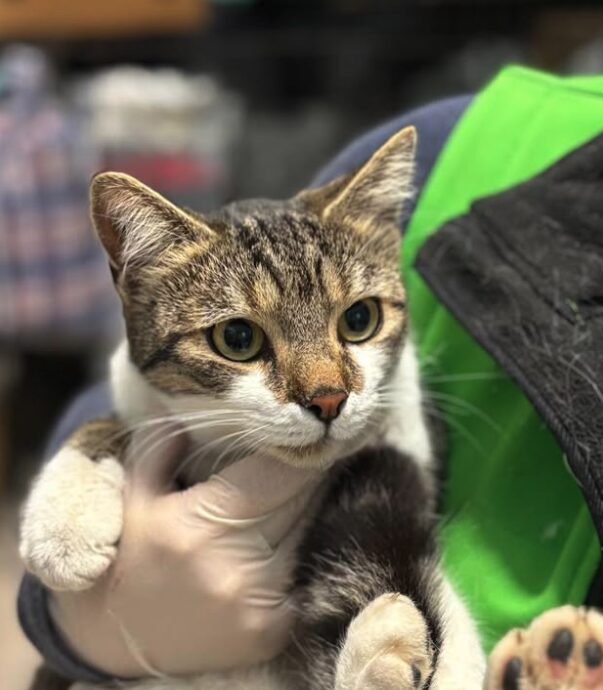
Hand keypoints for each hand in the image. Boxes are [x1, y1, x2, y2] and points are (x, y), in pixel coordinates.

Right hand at [49, 425, 320, 676]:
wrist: (122, 638)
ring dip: (313, 504)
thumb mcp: (135, 494)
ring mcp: (257, 605)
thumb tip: (184, 410)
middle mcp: (233, 567)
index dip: (300, 449)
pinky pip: (305, 570)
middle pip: (301, 500)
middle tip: (320, 446)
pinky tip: (298, 526)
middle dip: (313, 470)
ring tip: (313, 479)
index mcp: (197, 525)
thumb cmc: (132, 555)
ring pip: (308, 531)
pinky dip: (304, 544)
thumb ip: (159, 446)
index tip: (310, 427)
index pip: (275, 474)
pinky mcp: (272, 632)